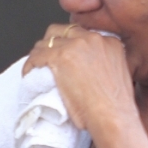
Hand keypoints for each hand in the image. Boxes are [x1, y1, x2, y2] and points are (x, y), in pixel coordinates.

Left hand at [23, 23, 136, 137]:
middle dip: (52, 43)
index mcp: (109, 42)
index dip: (70, 44)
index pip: (81, 34)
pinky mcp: (59, 57)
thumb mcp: (118, 75)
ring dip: (40, 55)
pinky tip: (29, 73)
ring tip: (36, 68)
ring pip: (46, 42)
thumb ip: (105, 63)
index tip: (65, 54)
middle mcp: (93, 39)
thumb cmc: (115, 106)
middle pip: (62, 31)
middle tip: (47, 58)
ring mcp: (75, 46)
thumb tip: (87, 69)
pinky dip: (30, 65)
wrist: (113, 116)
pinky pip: (37, 56)